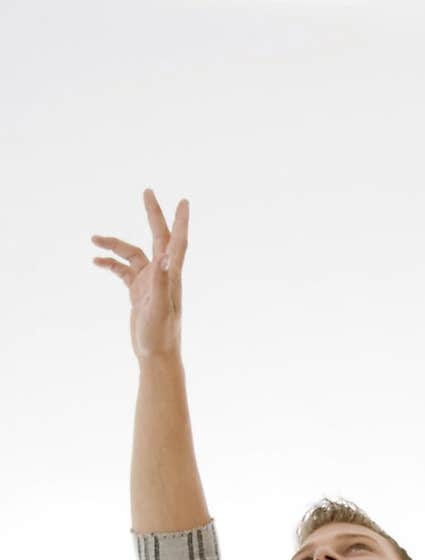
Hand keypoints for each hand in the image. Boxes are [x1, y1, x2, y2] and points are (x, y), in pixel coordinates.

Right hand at [92, 189, 188, 360]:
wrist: (155, 355)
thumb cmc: (160, 334)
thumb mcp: (160, 307)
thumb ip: (161, 281)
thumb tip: (164, 258)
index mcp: (171, 275)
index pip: (177, 242)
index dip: (180, 221)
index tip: (183, 201)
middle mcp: (162, 274)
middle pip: (158, 237)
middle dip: (153, 214)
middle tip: (147, 191)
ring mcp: (149, 282)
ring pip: (132, 254)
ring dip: (114, 245)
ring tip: (93, 239)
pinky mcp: (138, 292)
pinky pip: (123, 271)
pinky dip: (110, 264)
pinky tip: (96, 261)